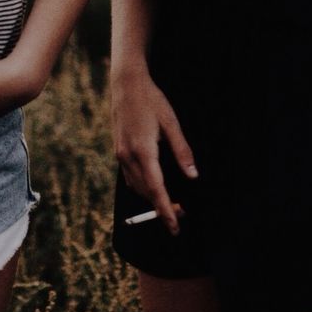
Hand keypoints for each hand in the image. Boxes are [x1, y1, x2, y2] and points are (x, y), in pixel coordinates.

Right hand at [112, 67, 195, 235]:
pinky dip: (142, 188)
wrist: (126, 85)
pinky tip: (154, 186)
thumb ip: (182, 151)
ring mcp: (121, 154)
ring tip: (171, 203)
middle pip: (146, 192)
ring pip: (136, 187)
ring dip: (152, 199)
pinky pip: (130, 178)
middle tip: (182, 214)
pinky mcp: (119, 151)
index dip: (166, 210)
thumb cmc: (151, 100)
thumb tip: (193, 176)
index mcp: (143, 151)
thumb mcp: (171, 123)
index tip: (174, 226)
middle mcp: (128, 156)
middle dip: (162, 207)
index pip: (156, 189)